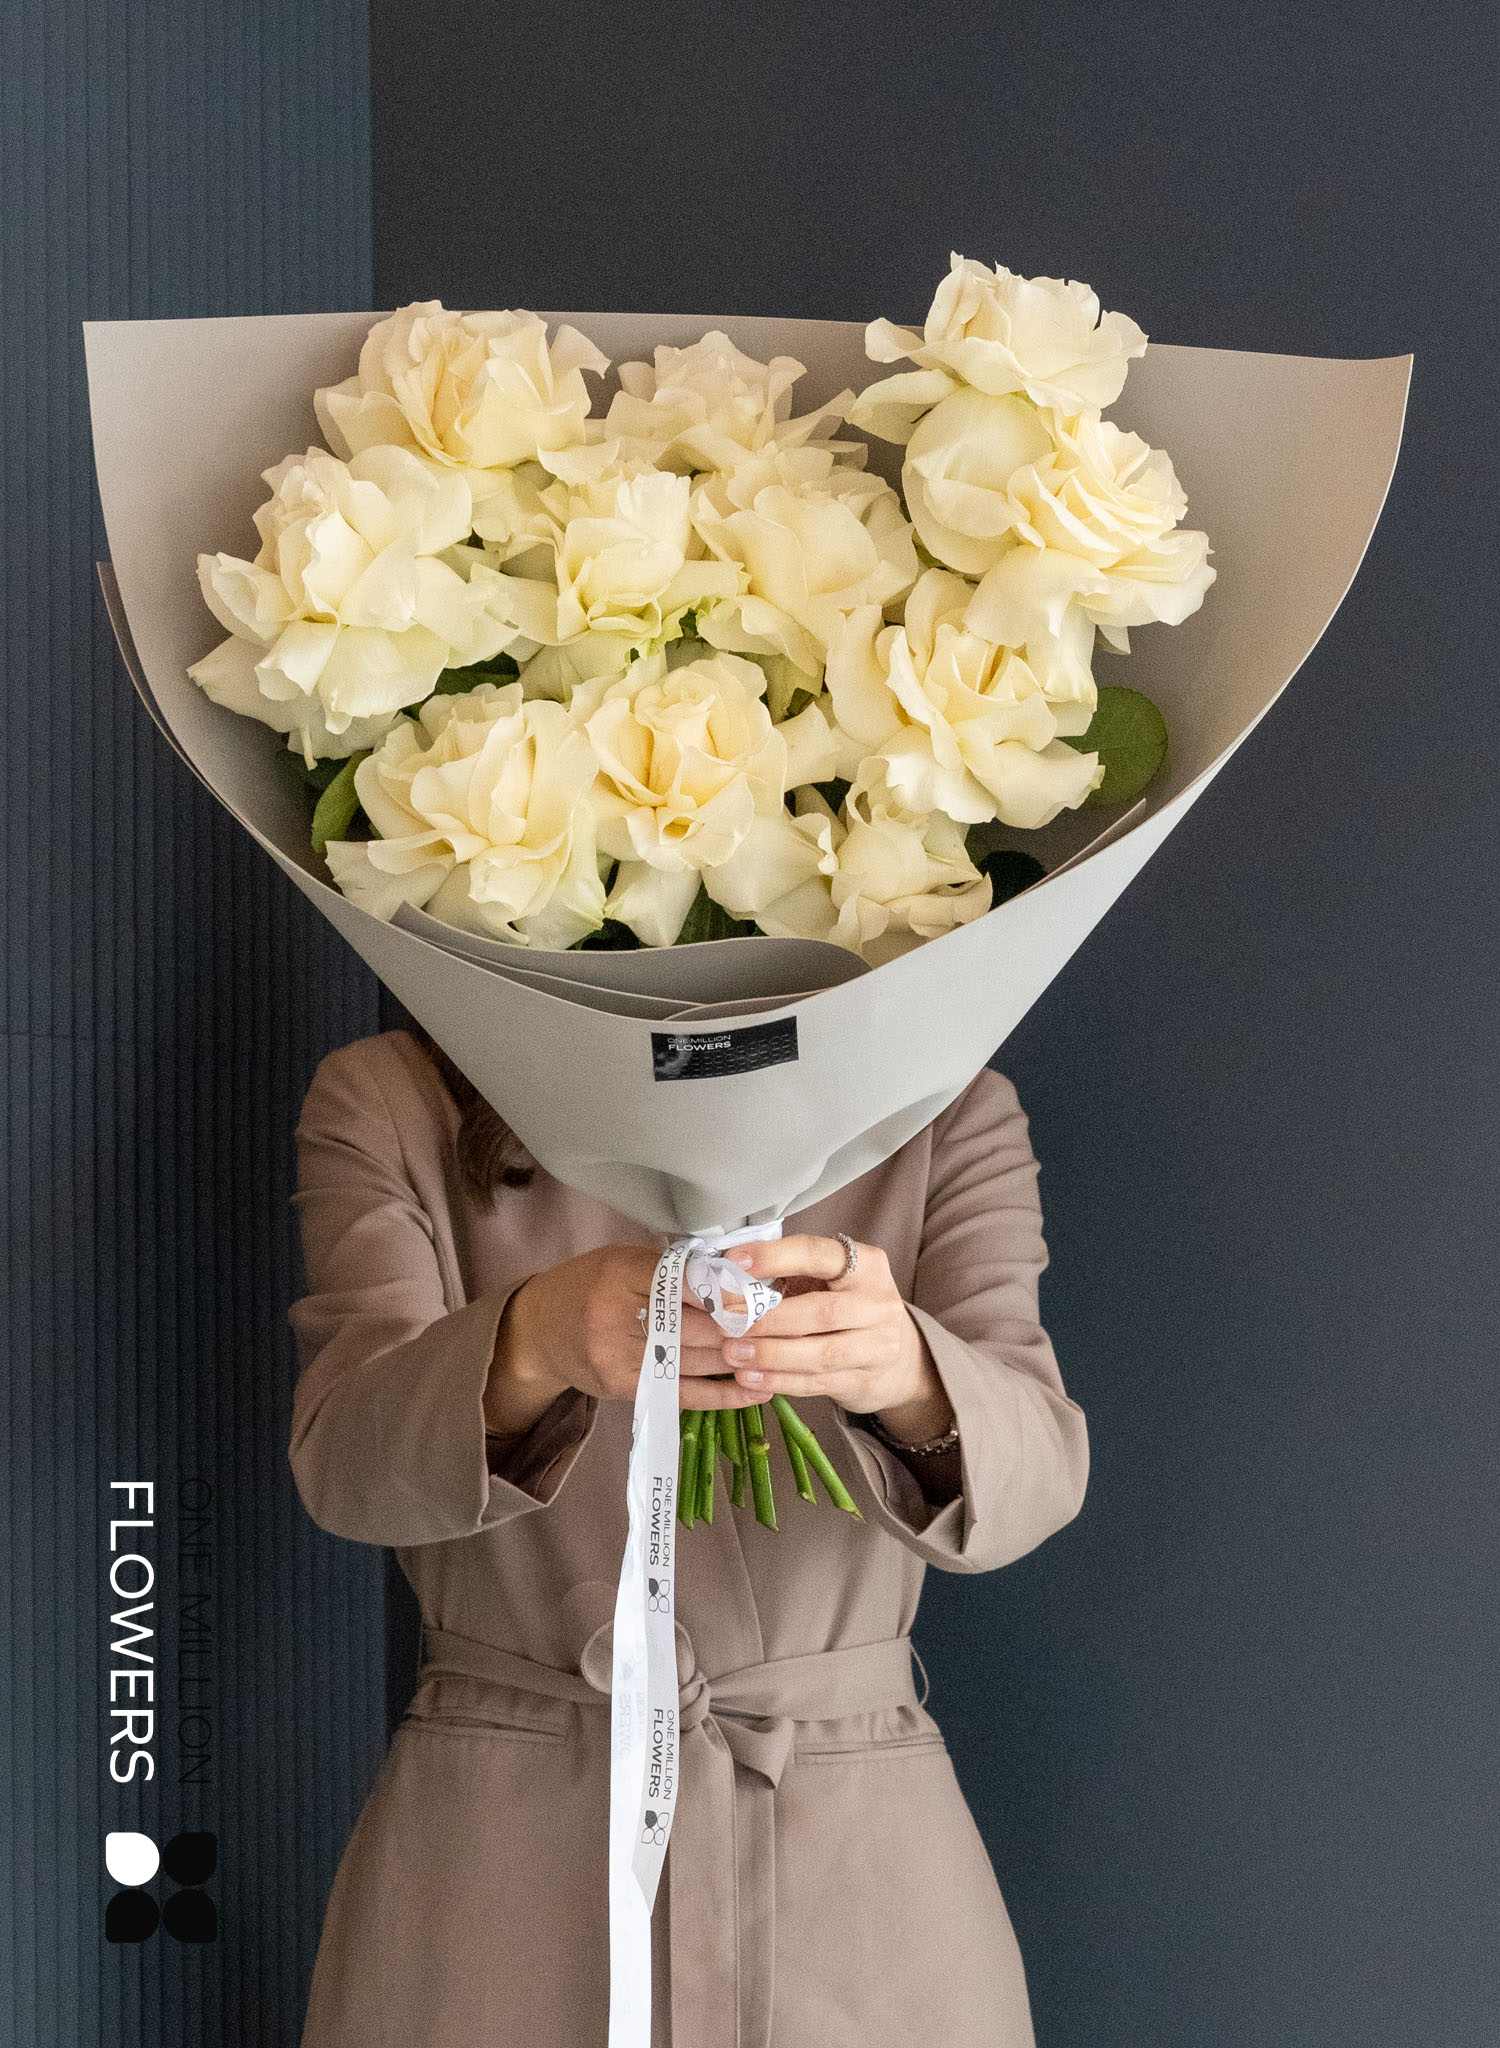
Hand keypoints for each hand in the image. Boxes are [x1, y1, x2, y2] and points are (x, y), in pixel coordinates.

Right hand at [483, 1243, 762, 1440]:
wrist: (538, 1333)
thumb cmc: (587, 1285)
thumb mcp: (622, 1260)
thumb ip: (670, 1268)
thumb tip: (732, 1272)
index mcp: (619, 1274)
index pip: (684, 1282)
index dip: (727, 1289)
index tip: (763, 1289)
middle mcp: (617, 1318)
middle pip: (695, 1325)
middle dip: (743, 1325)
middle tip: (787, 1322)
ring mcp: (621, 1359)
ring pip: (696, 1360)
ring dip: (743, 1358)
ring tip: (783, 1352)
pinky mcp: (626, 1389)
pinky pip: (684, 1393)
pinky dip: (724, 1394)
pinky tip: (757, 1389)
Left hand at [703, 1235, 955, 1442]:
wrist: (900, 1357)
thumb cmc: (848, 1307)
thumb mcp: (830, 1281)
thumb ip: (790, 1275)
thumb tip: (728, 1274)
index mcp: (866, 1265)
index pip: (817, 1254)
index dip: (774, 1256)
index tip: (733, 1261)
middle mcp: (878, 1303)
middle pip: (821, 1311)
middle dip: (768, 1318)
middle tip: (727, 1321)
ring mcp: (878, 1346)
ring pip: (821, 1353)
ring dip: (771, 1354)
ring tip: (732, 1353)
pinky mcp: (865, 1381)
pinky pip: (817, 1383)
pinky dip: (780, 1381)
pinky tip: (749, 1378)